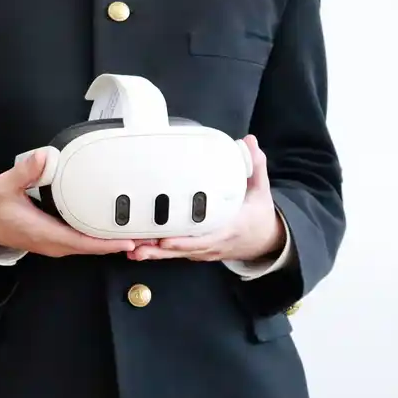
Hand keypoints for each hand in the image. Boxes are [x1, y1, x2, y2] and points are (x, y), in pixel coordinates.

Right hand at [0, 150, 137, 257]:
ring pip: (92, 247)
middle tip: (151, 235)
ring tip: (143, 231)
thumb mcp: (5, 185)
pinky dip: (104, 238)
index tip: (132, 239)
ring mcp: (58, 245)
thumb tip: (47, 155)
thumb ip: (26, 171)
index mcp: (46, 233)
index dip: (109, 242)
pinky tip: (119, 228)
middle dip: (121, 242)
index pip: (84, 242)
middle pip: (95, 247)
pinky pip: (87, 242)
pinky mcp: (59, 240)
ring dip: (115, 241)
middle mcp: (56, 244)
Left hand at [129, 135, 283, 262]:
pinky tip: (137, 250)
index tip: (165, 240)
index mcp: (228, 228)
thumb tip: (248, 141)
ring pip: (176, 255)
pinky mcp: (197, 252)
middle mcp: (213, 243)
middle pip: (183, 250)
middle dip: (159, 250)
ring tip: (132, 250)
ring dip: (154, 253)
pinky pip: (176, 254)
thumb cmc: (259, 214)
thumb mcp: (261, 190)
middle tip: (137, 247)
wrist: (265, 241)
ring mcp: (204, 251)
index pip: (204, 238)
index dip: (184, 241)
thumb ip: (254, 166)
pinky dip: (158, 253)